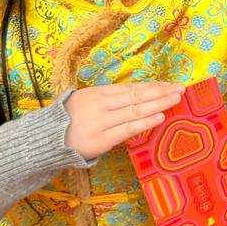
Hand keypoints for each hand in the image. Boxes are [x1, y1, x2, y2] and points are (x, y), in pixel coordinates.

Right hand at [63, 81, 183, 159]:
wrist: (45, 141)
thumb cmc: (70, 123)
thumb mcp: (86, 103)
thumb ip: (109, 100)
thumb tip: (138, 96)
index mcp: (97, 93)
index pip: (130, 88)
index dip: (151, 86)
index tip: (169, 84)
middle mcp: (100, 104)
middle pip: (136, 96)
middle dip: (160, 92)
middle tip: (181, 88)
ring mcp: (101, 121)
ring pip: (135, 110)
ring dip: (158, 104)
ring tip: (175, 99)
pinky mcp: (101, 139)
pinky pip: (127, 129)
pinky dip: (144, 122)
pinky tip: (160, 117)